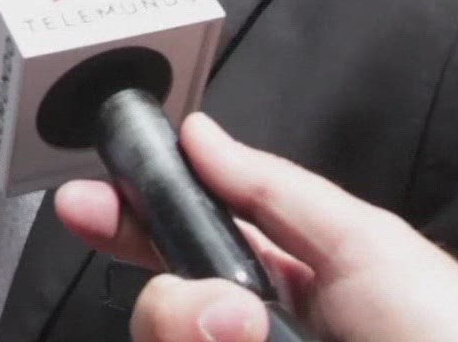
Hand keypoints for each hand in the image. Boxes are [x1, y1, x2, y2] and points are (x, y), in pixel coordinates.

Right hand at [54, 113, 457, 341]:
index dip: (132, 219)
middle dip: (174, 307)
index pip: (188, 244)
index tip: (88, 204)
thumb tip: (200, 136)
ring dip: (202, 337)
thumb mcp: (369, 247)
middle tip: (227, 322)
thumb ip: (274, 192)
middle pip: (162, 312)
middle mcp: (255, 337)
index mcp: (290, 285)